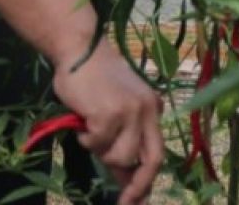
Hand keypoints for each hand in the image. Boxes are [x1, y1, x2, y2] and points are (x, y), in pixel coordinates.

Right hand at [52, 42, 163, 204]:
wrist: (80, 50)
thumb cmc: (94, 82)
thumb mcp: (116, 112)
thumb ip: (122, 143)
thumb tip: (126, 179)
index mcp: (153, 109)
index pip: (158, 153)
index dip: (147, 182)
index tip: (135, 202)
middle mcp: (148, 110)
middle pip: (152, 159)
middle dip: (138, 186)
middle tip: (123, 201)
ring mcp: (132, 111)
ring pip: (120, 156)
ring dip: (100, 151)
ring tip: (90, 130)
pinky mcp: (111, 113)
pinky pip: (97, 143)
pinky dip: (86, 138)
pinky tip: (83, 119)